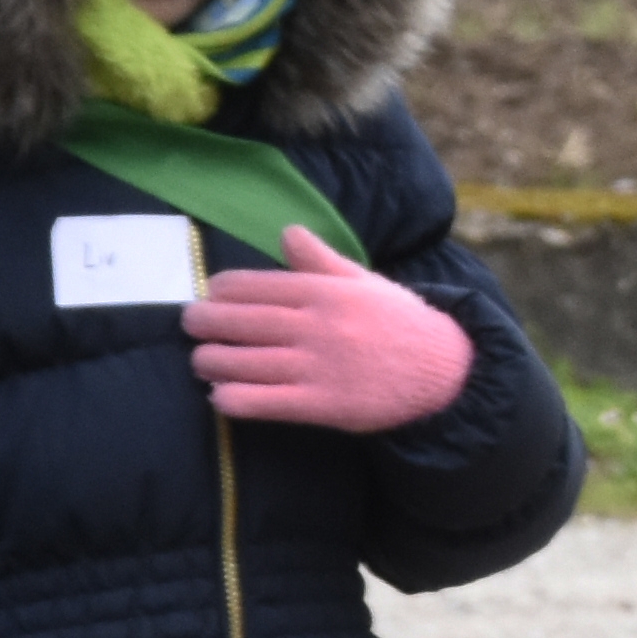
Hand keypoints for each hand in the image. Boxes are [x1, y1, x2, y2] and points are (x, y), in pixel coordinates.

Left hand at [185, 230, 472, 433]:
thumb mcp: (365, 282)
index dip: (221, 290)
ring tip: (203, 361)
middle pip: (238, 321)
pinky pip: (259, 402)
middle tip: (192, 325)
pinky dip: (230, 398)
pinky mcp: (319, 405)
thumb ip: (323, 260)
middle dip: (203, 323)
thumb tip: (287, 232)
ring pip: (239, 362)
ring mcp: (315, 367)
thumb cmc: (399, 323)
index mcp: (324, 292)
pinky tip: (222, 395)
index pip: (253, 285)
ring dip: (209, 361)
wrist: (444, 371)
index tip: (210, 294)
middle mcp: (315, 326)